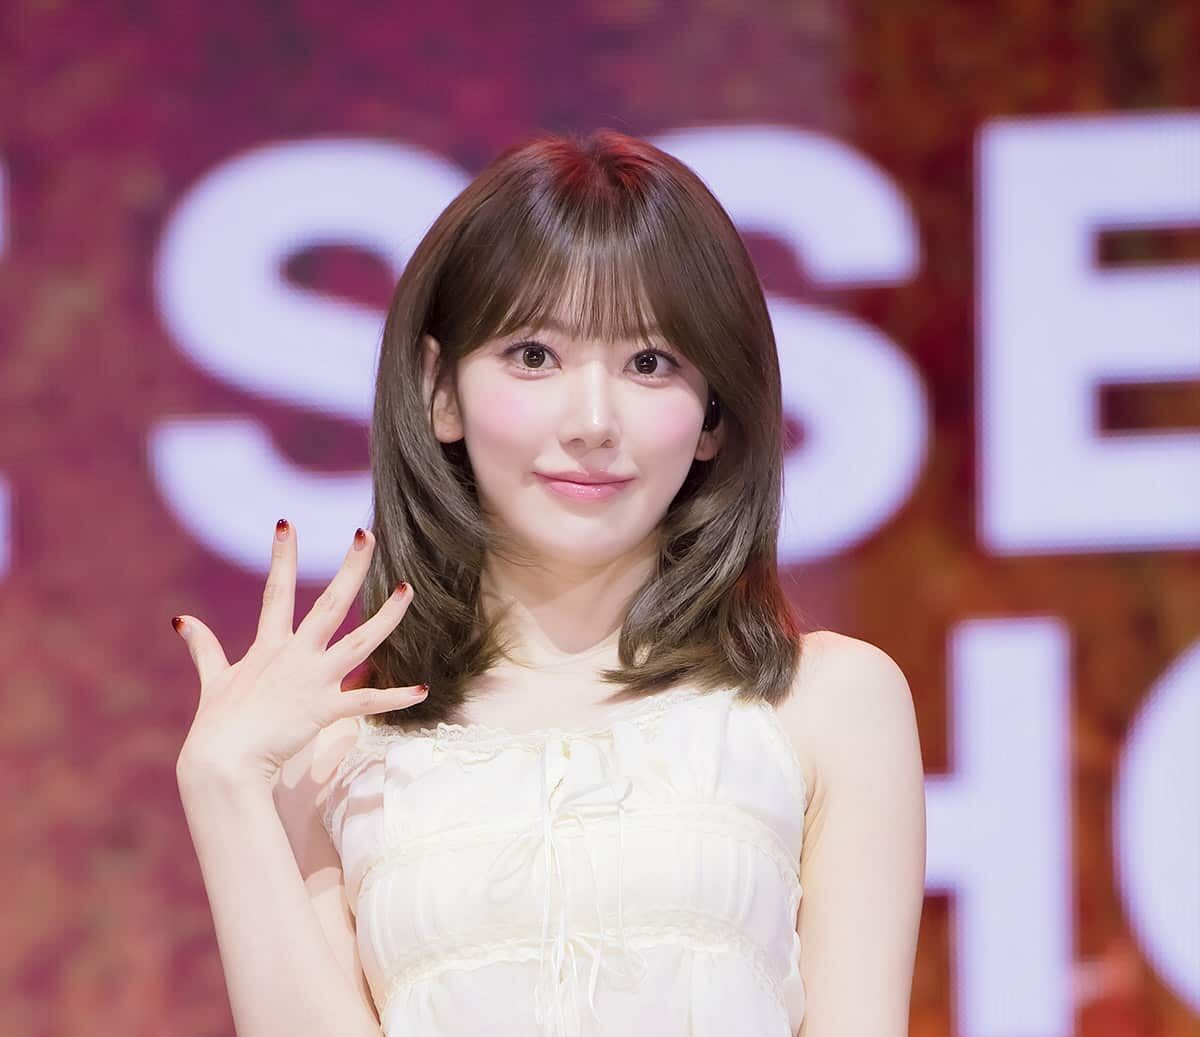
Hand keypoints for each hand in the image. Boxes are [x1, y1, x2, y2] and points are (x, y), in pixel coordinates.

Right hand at [173, 521, 427, 783]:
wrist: (221, 763)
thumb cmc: (216, 726)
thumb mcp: (213, 680)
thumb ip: (204, 647)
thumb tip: (182, 619)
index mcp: (269, 646)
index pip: (277, 591)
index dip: (282, 556)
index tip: (287, 523)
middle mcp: (296, 656)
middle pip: (331, 604)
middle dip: (351, 568)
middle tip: (368, 535)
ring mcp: (312, 681)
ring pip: (359, 643)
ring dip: (387, 617)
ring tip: (407, 590)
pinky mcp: (324, 710)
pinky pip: (366, 702)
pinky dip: (395, 697)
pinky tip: (422, 690)